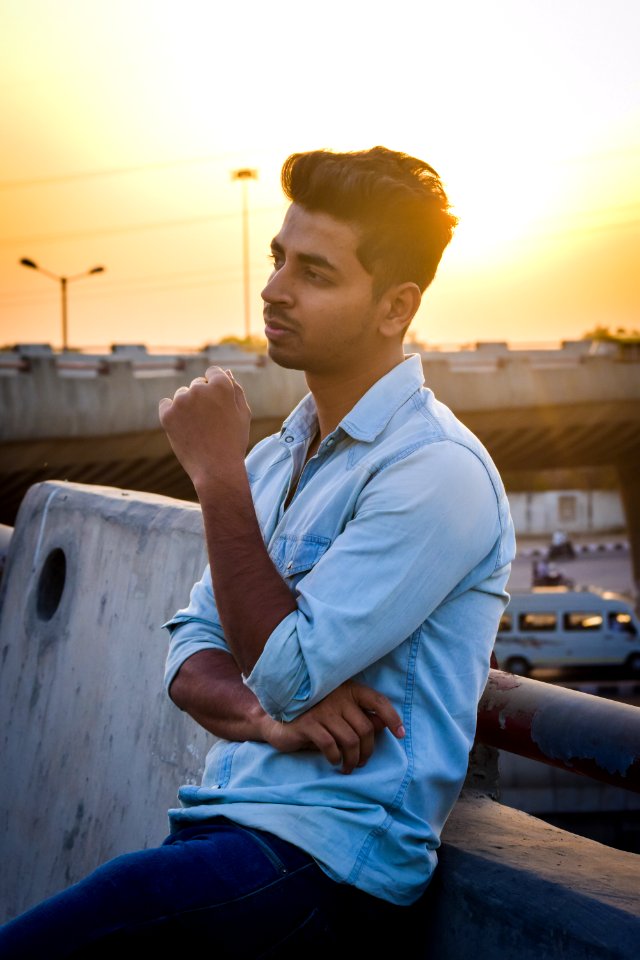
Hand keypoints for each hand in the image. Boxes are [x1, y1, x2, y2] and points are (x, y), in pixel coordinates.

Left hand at [158, 367, 250, 489]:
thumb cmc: (233, 442)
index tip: (217, 405)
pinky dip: (172, 413)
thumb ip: (236, 390)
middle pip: (197, 384)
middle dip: (202, 398)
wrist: (216, 469)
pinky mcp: (167, 414)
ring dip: (188, 406)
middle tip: (210, 422)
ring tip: (198, 429)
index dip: (216, 388)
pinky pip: (166, 404)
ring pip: (182, 395)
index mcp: (221, 386)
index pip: (213, 372)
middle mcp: (200, 389)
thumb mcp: (243, 414)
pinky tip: (184, 428)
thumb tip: (225, 373)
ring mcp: (181, 401)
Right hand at [262, 680, 404, 773]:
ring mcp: (323, 710)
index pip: (378, 701)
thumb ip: (360, 716)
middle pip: (366, 729)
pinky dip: (336, 757)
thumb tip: (385, 725)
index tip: (401, 734)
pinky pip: (331, 745)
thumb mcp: (340, 711)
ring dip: (353, 759)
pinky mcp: (308, 724)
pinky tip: (334, 761)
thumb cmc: (315, 714)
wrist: (279, 717)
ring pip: (350, 740)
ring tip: (349, 767)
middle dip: (368, 751)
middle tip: (362, 762)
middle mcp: (338, 697)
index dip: (393, 717)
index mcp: (349, 690)